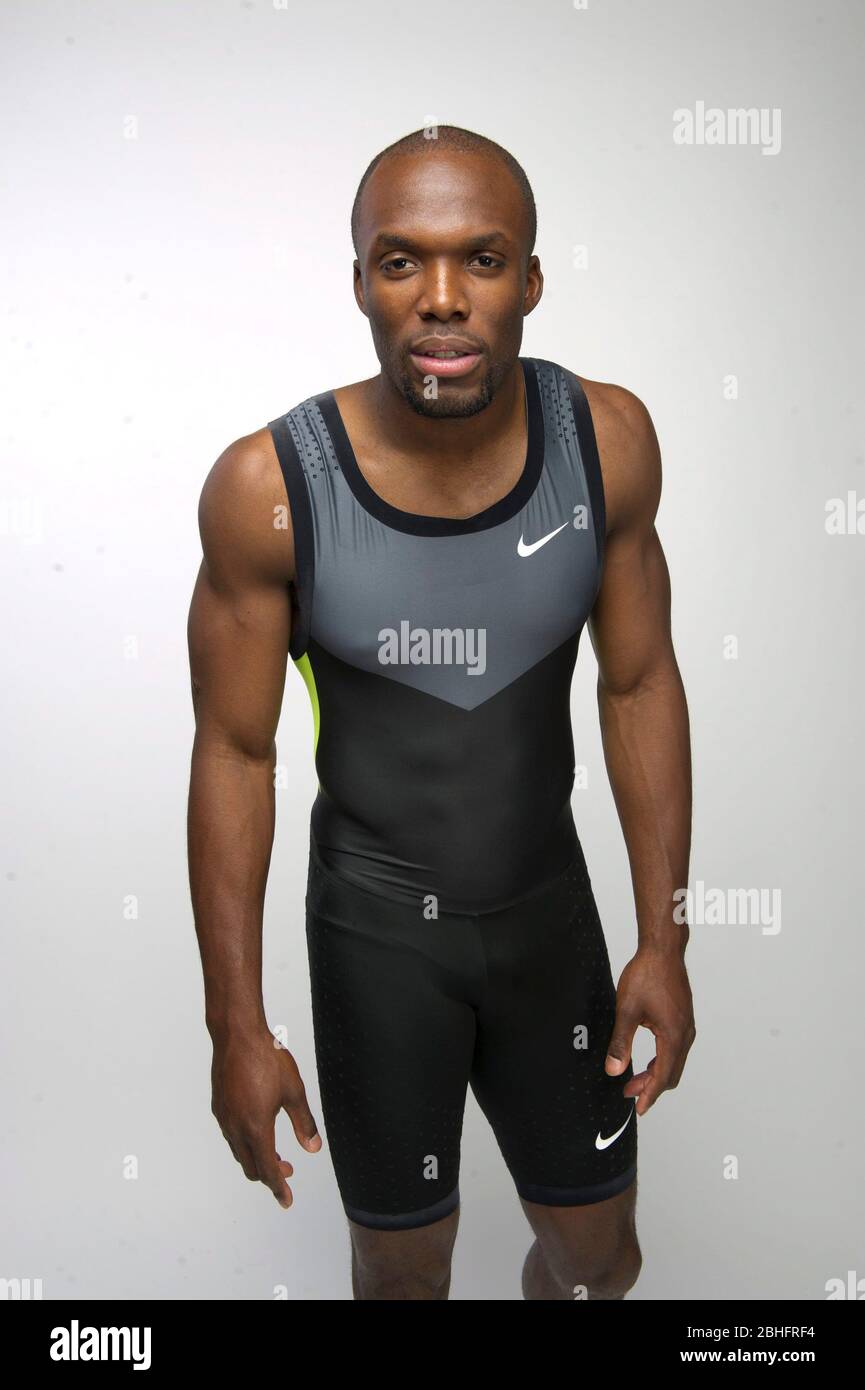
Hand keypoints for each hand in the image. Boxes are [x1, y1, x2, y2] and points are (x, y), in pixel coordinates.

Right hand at [210, 1025, 321, 1207]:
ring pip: (239, 1152)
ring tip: (274, 1154)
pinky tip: (257, 1131)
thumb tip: (313, 1147)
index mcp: (256, 1128)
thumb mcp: (294, 1091)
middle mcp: (236, 1128)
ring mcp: (224, 1117)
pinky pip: (231, 1136)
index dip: (278, 1188)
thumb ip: (304, 1123)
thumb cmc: (266, 1058)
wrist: (237, 1034)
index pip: (267, 1170)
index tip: (286, 1200)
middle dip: (269, 1175)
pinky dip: (245, 1144)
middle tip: (288, 1172)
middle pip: (250, 1166)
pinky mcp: (219, 1106)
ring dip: (256, 1159)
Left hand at [605, 946, 695, 1114]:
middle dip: (651, 1087)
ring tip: (634, 1079)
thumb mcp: (626, 1010)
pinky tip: (648, 1059)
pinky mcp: (684, 1019)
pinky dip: (663, 1060)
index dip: (649, 1095)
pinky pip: (676, 1049)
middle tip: (629, 1093)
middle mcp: (685, 1034)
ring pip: (675, 1061)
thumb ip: (620, 1042)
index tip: (639, 1109)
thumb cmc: (647, 975)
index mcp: (673, 1035)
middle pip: (671, 1073)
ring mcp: (687, 1026)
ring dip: (656, 1073)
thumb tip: (614, 1069)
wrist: (663, 950)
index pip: (662, 1076)